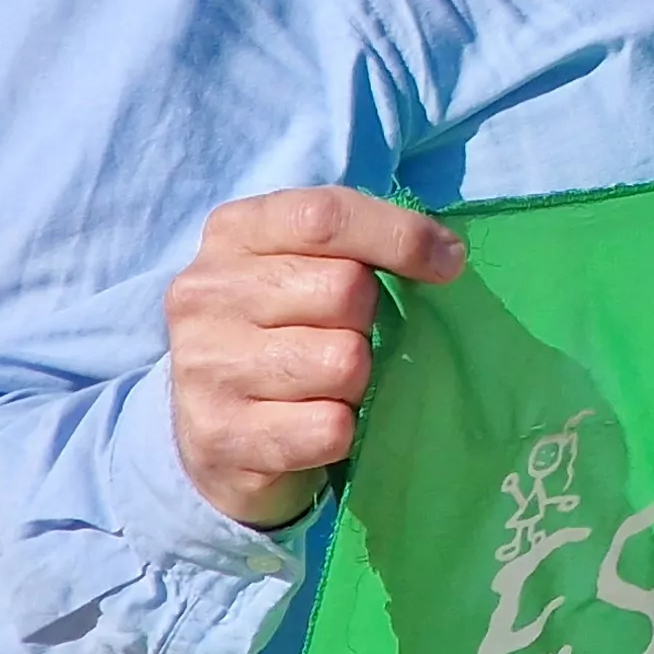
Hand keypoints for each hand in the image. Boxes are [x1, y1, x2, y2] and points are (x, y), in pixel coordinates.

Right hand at [166, 188, 465, 528]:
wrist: (212, 435)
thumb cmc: (285, 332)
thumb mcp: (309, 266)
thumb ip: (362, 245)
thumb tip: (447, 256)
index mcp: (234, 234)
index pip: (327, 216)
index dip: (401, 237)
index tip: (449, 263)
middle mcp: (207, 294)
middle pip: (345, 290)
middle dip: (371, 322)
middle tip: (348, 341)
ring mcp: (205, 366)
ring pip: (344, 362)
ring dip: (357, 382)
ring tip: (326, 387)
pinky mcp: (220, 437)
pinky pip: (329, 427)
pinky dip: (342, 432)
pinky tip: (312, 426)